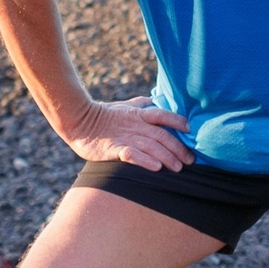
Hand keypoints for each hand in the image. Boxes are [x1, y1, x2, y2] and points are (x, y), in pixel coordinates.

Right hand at [62, 97, 192, 171]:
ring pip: (151, 146)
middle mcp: (135, 125)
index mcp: (139, 114)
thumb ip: (140, 104)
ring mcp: (125, 137)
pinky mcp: (113, 149)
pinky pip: (132, 154)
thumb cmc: (102, 114)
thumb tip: (153, 99)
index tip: (189, 130)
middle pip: (162, 135)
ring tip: (178, 168)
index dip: (177, 121)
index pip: (163, 115)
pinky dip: (145, 160)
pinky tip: (155, 168)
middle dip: (178, 148)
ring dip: (167, 157)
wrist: (78, 121)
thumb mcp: (123, 106)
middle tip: (190, 161)